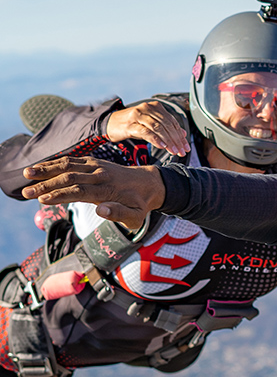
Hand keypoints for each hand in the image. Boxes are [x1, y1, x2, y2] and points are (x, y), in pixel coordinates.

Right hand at [21, 156, 164, 229]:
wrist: (150, 183)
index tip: (42, 200)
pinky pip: (72, 160)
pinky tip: (40, 167)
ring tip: (26, 173)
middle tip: (26, 192)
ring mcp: (96, 166)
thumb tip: (100, 210)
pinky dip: (55, 162)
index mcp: (108, 190)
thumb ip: (120, 214)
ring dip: (47, 169)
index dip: (60, 195)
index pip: (80, 191)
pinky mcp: (94, 162)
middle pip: (69, 178)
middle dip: (46, 184)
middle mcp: (101, 175)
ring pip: (68, 165)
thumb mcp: (136, 216)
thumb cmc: (140, 204)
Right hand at [106, 100, 189, 155]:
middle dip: (176, 140)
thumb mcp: (152, 125)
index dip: (180, 136)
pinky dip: (156, 139)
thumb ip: (167, 127)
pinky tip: (162, 146)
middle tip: (182, 151)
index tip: (186, 147)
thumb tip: (183, 134)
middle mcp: (147, 108)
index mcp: (155, 107)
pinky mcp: (130, 124)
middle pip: (167, 125)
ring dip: (168, 141)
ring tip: (174, 151)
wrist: (111, 124)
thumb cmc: (133, 124)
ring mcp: (138, 115)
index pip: (172, 122)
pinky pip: (146, 132)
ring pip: (158, 128)